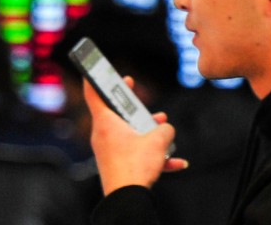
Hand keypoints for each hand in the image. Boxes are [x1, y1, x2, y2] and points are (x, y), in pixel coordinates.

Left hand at [82, 76, 187, 194]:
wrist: (127, 199)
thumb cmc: (135, 166)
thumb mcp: (157, 140)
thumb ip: (164, 128)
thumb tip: (165, 129)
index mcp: (106, 123)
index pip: (94, 94)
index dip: (96, 78)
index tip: (97, 69)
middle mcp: (104, 136)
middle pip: (116, 112)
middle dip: (133, 105)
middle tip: (135, 92)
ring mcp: (110, 152)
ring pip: (129, 133)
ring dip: (147, 129)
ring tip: (163, 127)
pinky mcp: (118, 166)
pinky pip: (136, 154)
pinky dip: (154, 156)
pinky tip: (176, 163)